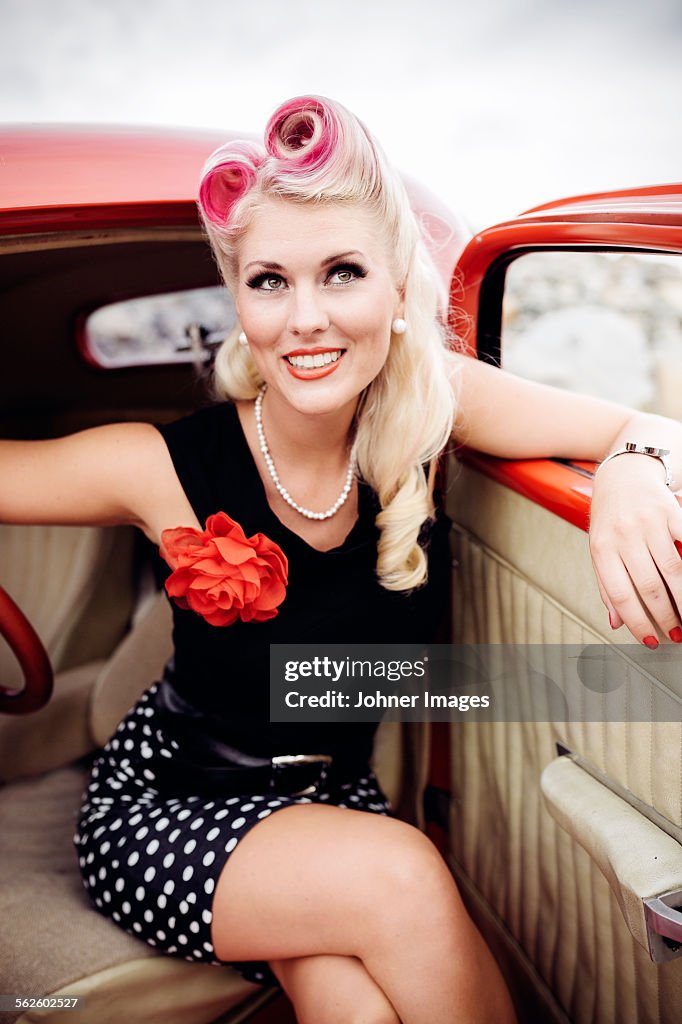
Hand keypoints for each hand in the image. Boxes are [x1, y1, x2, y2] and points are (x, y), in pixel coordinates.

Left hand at [588, 455, 681, 646]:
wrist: (622, 476)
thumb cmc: (610, 518)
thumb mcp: (599, 550)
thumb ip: (606, 586)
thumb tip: (615, 622)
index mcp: (602, 548)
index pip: (621, 594)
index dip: (637, 621)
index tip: (651, 640)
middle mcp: (624, 535)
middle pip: (650, 585)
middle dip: (666, 615)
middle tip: (676, 633)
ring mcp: (648, 522)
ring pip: (672, 569)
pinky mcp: (670, 511)